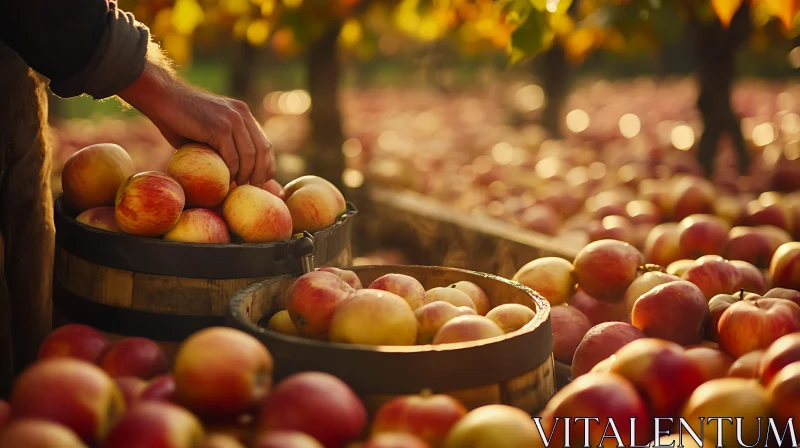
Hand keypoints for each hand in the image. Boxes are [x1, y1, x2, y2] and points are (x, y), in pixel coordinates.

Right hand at [119, 60, 275, 186]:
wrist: (162, 98)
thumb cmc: (179, 118)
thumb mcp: (209, 130)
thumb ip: (224, 145)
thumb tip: (233, 173)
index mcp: (242, 114)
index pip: (264, 143)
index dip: (266, 165)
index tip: (260, 181)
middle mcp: (242, 115)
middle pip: (262, 150)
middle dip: (260, 173)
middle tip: (253, 189)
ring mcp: (233, 119)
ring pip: (249, 155)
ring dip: (245, 175)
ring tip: (239, 188)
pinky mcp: (220, 127)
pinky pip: (232, 156)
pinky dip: (230, 172)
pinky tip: (225, 181)